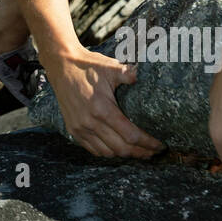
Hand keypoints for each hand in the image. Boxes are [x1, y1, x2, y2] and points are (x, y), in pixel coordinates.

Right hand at [42, 45, 165, 159]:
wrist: (62, 66)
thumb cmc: (88, 65)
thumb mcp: (110, 66)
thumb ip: (127, 73)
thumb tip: (142, 77)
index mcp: (102, 108)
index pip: (130, 135)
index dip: (148, 143)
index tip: (160, 145)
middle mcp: (90, 122)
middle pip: (121, 148)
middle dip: (141, 153)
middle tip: (154, 152)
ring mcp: (80, 128)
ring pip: (107, 152)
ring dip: (125, 155)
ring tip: (139, 152)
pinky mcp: (73, 130)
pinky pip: (93, 150)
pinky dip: (108, 152)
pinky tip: (119, 148)